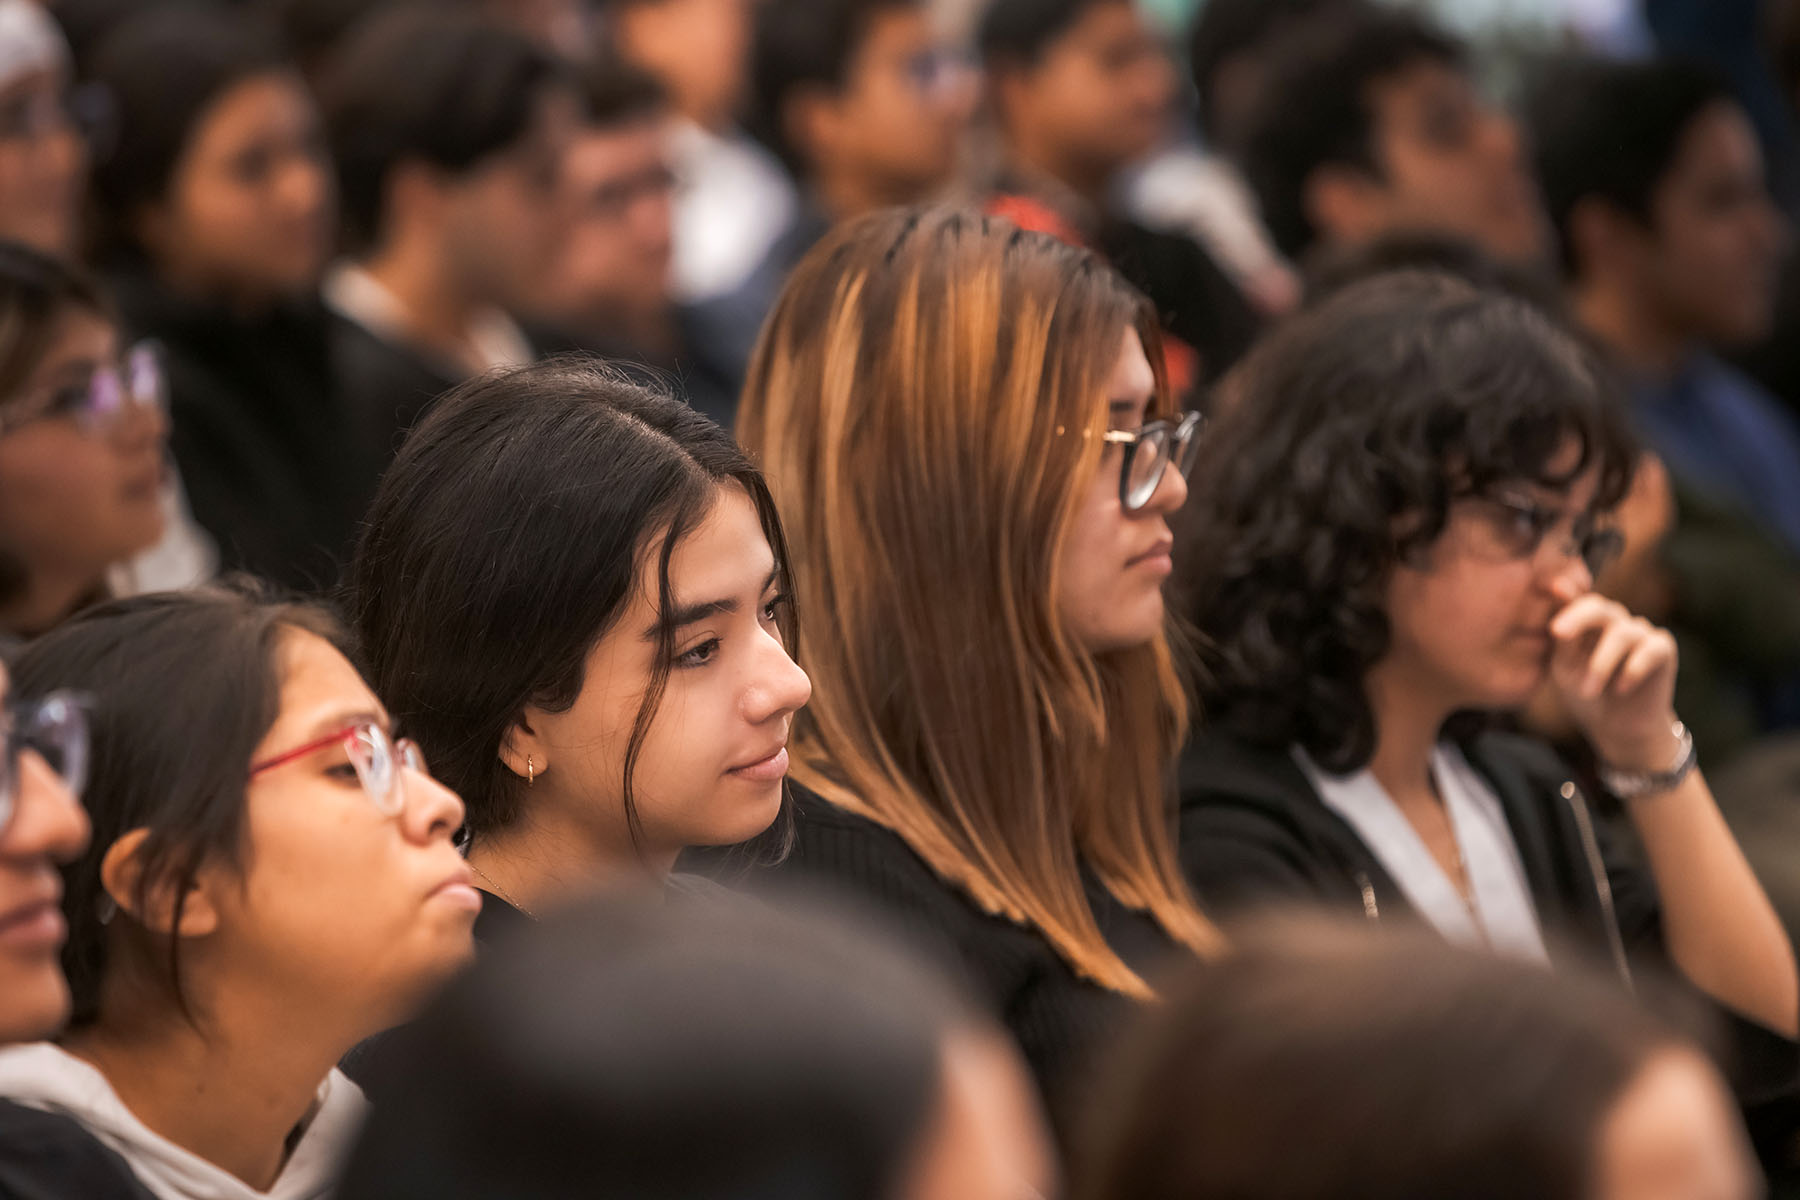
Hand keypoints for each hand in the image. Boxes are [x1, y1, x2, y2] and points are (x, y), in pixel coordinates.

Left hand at [1547, 591, 1680, 770]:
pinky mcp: (1663, 648)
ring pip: (1623, 632)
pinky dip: (1634, 668)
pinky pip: (1651, 648)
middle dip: (1578, 618)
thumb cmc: (1586, 692)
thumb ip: (1563, 640)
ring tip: (1589, 690)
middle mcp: (1614, 620)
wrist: (1618, 726)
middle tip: (1558, 633)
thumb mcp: (1565, 668)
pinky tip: (1621, 689)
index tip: (1553, 587)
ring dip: (1601, 664)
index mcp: (1587, 621)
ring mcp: (1640, 632)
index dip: (1567, 592)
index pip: (1577, 600)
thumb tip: (1558, 615)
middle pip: (1600, 607)